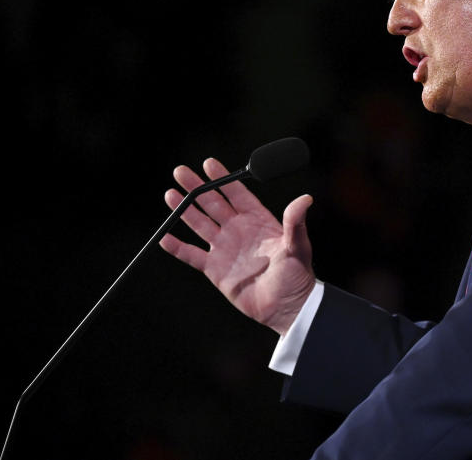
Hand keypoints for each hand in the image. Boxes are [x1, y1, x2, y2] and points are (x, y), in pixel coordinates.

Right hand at [160, 157, 315, 335]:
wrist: (286, 307)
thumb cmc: (297, 275)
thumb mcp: (297, 246)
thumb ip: (295, 223)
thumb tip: (305, 199)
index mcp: (258, 220)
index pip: (237, 193)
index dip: (223, 178)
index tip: (209, 163)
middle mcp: (239, 230)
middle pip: (213, 203)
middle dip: (197, 188)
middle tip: (180, 172)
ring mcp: (225, 248)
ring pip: (200, 224)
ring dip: (185, 210)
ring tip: (170, 195)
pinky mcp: (215, 269)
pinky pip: (192, 255)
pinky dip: (178, 247)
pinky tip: (165, 237)